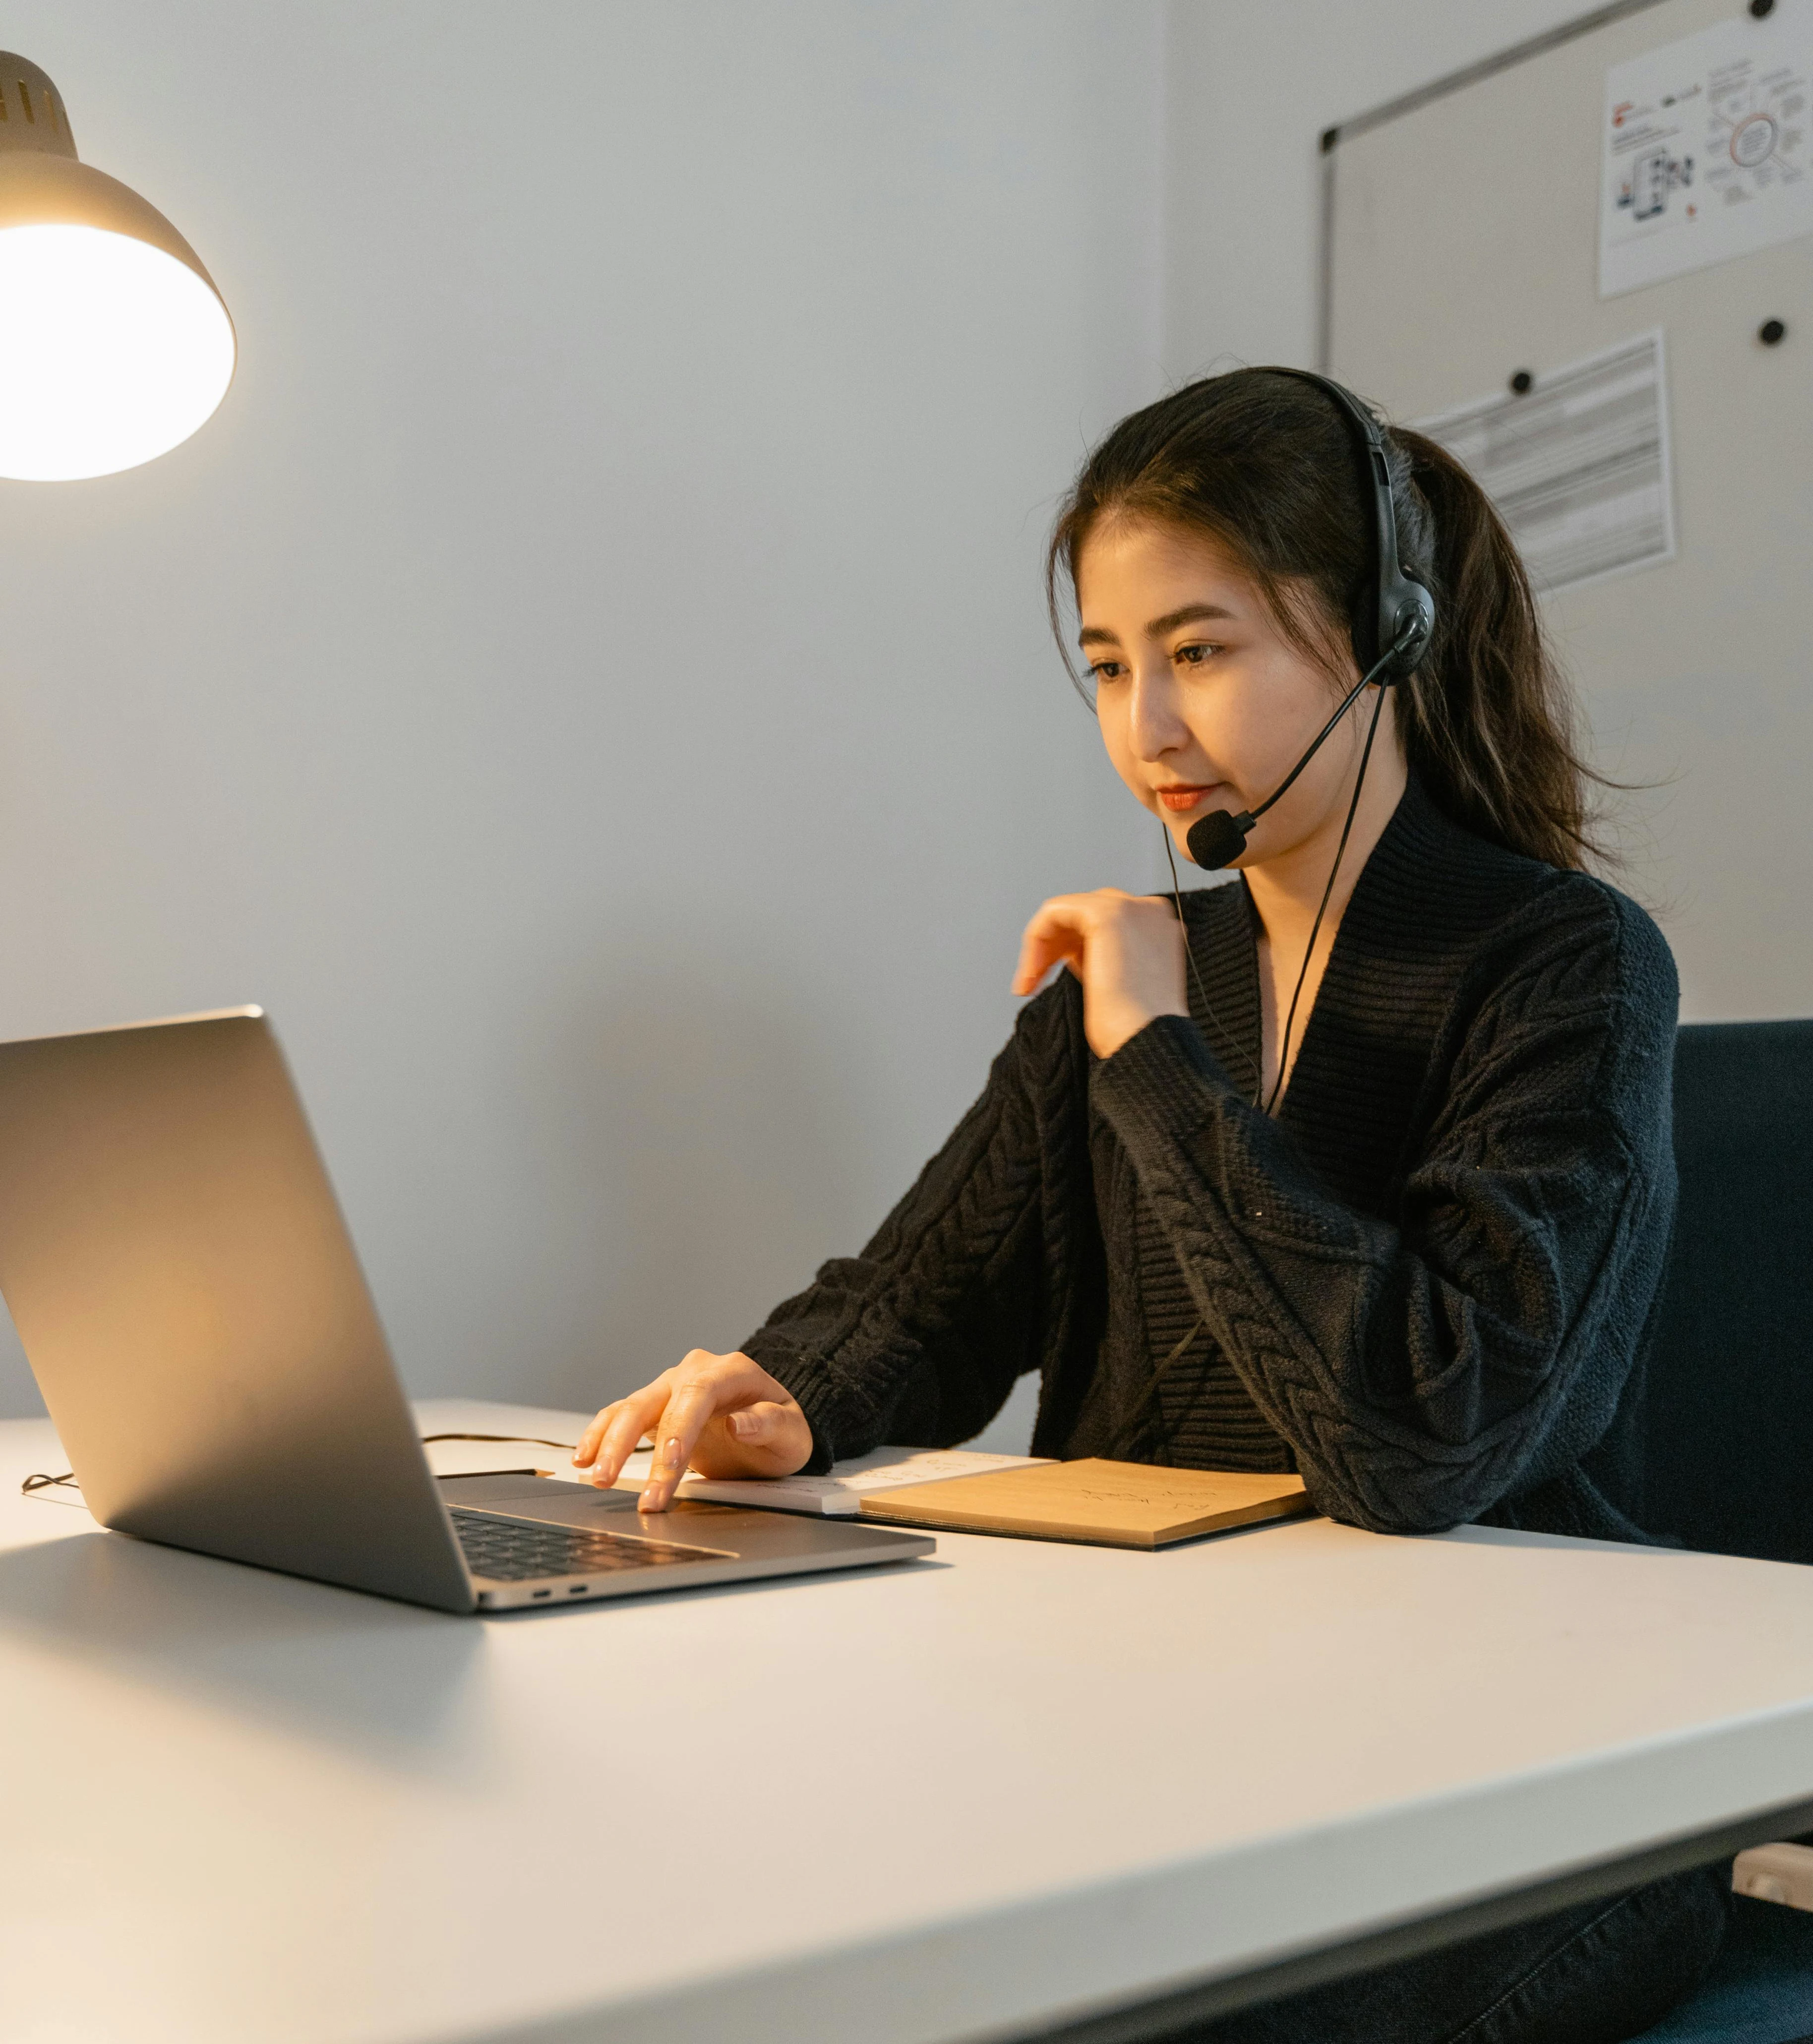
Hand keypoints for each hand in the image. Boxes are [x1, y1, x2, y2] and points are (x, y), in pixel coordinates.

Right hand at [571, 1350, 812, 1511]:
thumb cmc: (784, 1427)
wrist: (774, 1422)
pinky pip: (619, 1416)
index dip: (678, 1430)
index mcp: (730, 1371)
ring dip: (608, 1443)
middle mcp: (693, 1373)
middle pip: (652, 1402)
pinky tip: (585, 1457)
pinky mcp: (654, 1407)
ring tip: (595, 1475)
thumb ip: (770, 1425)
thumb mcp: (792, 1432)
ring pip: (629, 1408)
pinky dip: (600, 1435)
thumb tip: (740, 1423)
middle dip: (629, 1444)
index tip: (669, 1464)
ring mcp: (670, 1387)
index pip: (697, 1396)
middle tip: (614, 1482)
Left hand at [1013, 889, 1186, 1058]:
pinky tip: (1034, 970)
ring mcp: (1132, 908)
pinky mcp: (1107, 914)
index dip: (1069, 948)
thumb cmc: (1135, 1028)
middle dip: (1054, 945)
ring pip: (1066, 911)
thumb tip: (1071, 950)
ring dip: (1041, 946)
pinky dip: (1036, 938)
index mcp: (1158, 928)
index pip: (1103, 924)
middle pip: (1085, 914)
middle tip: (1033, 980)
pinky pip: (1055, 911)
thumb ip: (1102, 957)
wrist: (1146, 1041)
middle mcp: (1150, 912)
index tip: (1048, 978)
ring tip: (1030, 981)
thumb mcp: (1119, 983)